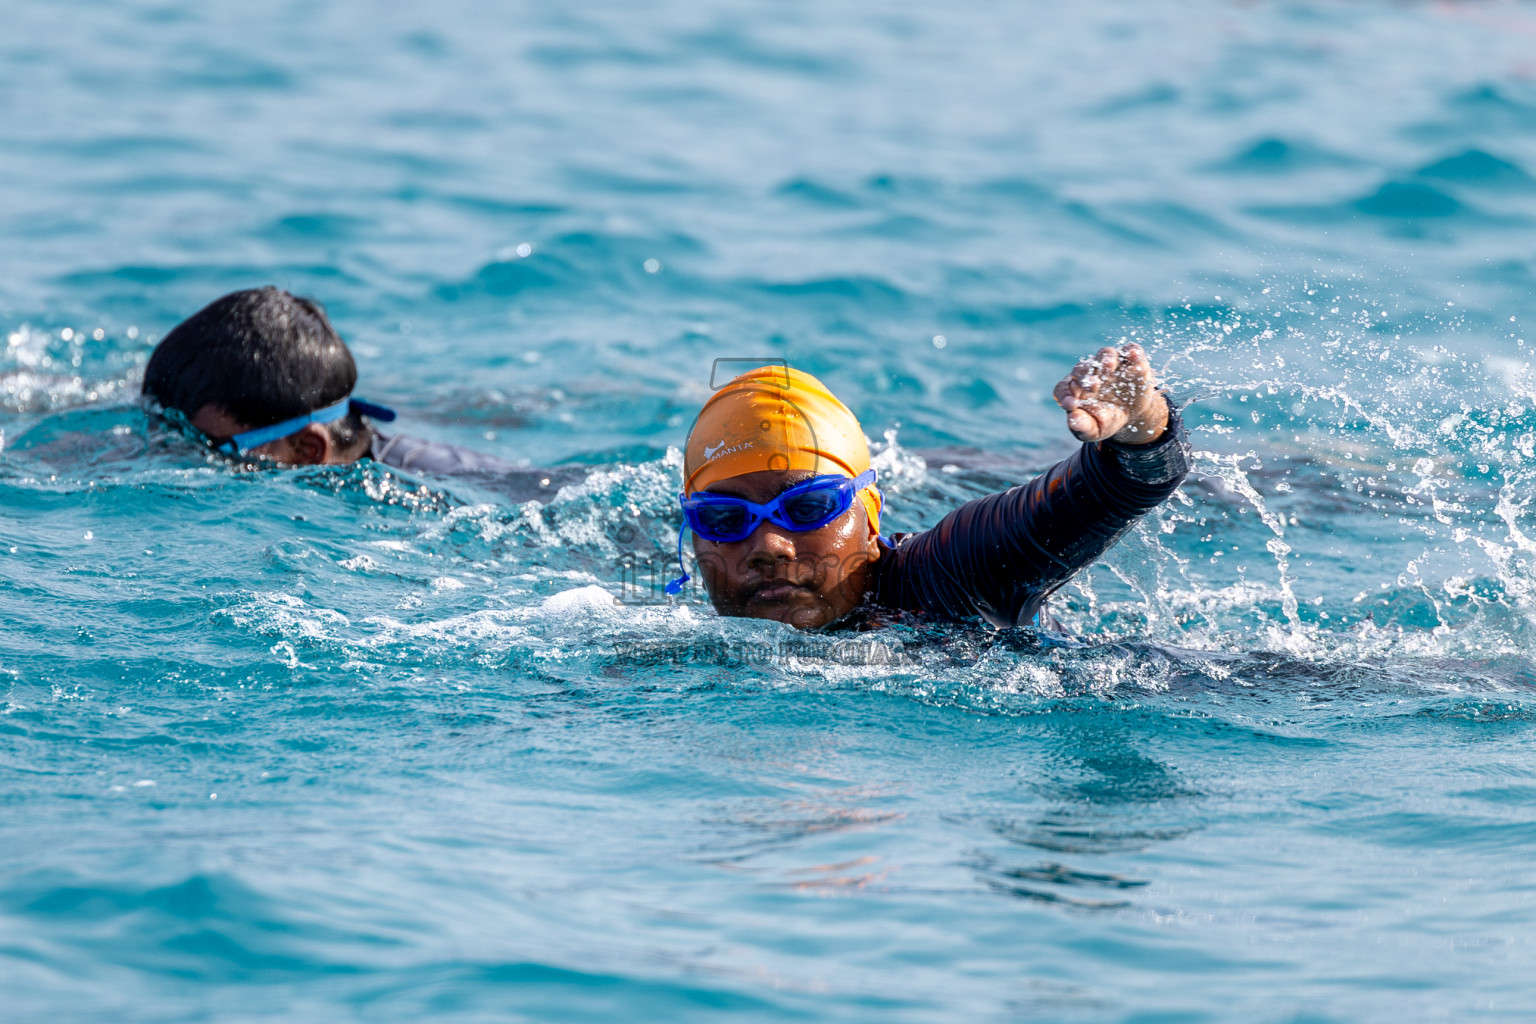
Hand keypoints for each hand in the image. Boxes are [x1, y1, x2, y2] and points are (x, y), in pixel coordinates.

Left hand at [1052, 343, 1168, 443]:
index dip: (1065, 395)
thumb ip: (1082, 427)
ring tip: (1109, 367)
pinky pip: (1130, 350)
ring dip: (1106, 359)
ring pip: (1104, 354)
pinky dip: (1132, 350)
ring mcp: (1110, 363)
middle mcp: (1089, 372)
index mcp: (1074, 389)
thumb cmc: (1106, 420)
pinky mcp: (1131, 360)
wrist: (1132, 415)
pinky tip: (1134, 355)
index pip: (1063, 388)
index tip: (1071, 405)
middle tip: (1093, 387)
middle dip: (1086, 377)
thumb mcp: (1095, 429)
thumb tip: (1072, 419)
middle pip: (1082, 368)